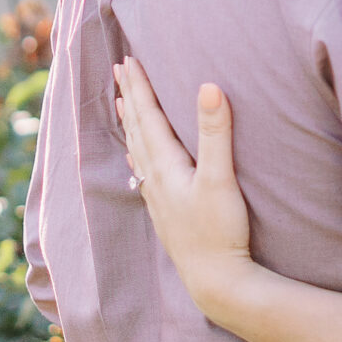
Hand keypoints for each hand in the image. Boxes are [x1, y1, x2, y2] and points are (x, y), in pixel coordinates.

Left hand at [112, 59, 258, 317]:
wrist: (215, 282)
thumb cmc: (220, 231)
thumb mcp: (221, 178)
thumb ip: (215, 132)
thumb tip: (209, 85)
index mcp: (166, 165)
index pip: (147, 116)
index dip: (138, 87)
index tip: (128, 60)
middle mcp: (155, 178)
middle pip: (137, 129)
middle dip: (129, 97)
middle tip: (119, 70)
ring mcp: (158, 197)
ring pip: (137, 150)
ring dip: (130, 123)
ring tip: (121, 103)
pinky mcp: (166, 213)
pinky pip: (144, 174)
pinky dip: (138, 157)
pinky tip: (136, 159)